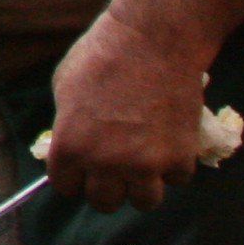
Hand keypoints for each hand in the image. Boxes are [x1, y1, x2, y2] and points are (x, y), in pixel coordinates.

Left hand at [49, 0, 243, 211]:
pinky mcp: (180, 158)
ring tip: (142, 168)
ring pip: (144, 201)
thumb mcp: (64, 88)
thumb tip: (70, 145)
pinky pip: (177, 180)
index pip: (65, 186)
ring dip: (142, 187)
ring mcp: (145, 164)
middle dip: (105, 188)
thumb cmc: (100, 57)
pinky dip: (174, 168)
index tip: (79, 173)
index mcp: (70, 146)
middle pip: (104, 202)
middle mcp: (105, 163)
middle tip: (111, 173)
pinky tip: (169, 147)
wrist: (152, 42)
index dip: (71, 178)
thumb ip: (67, 124)